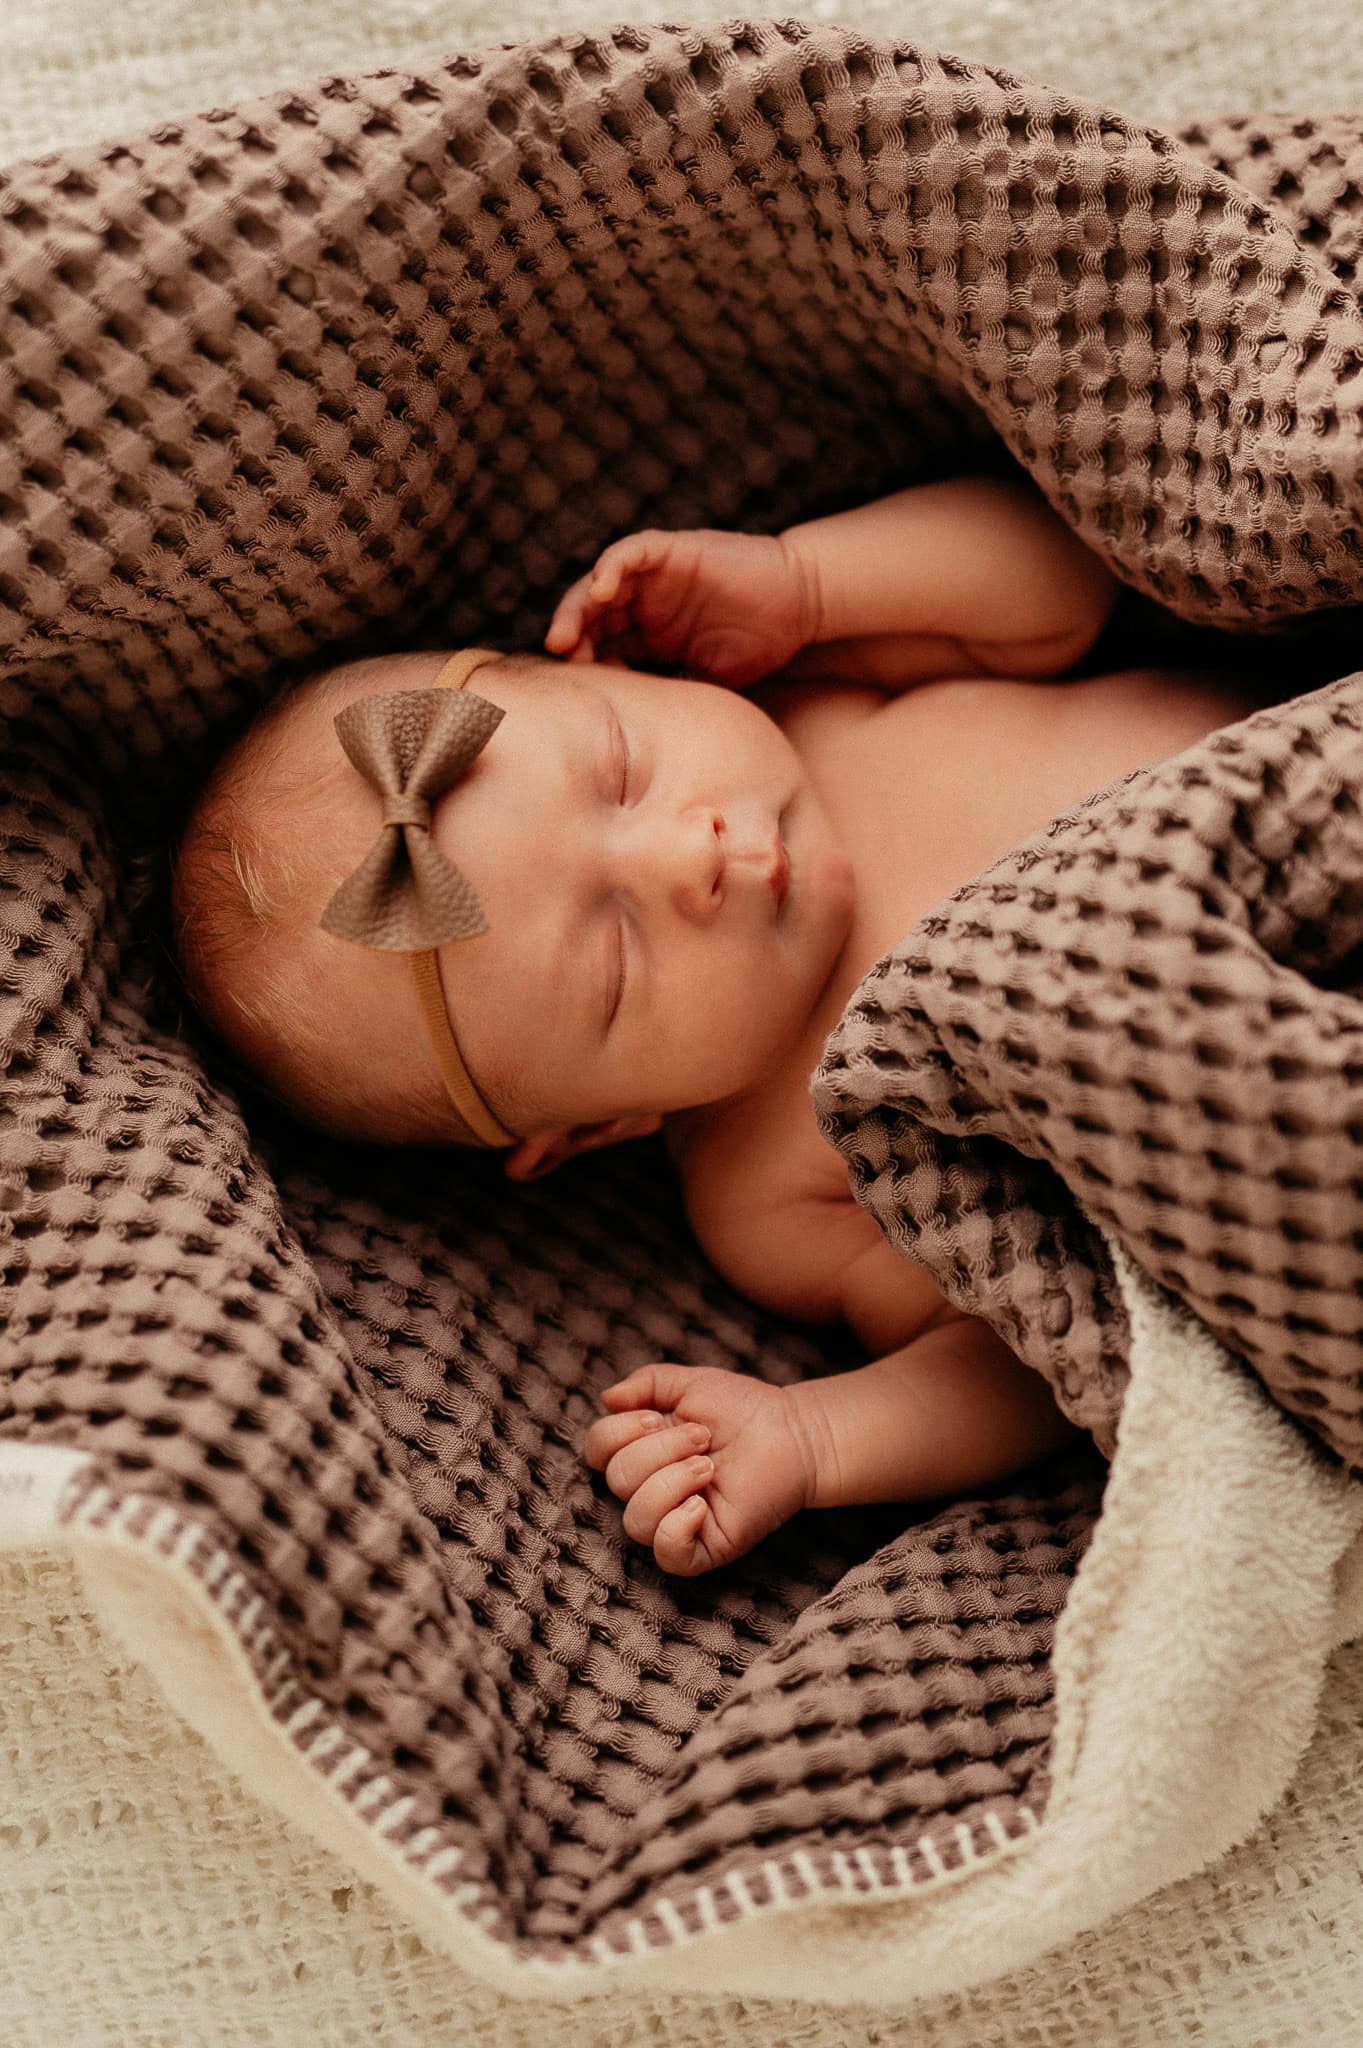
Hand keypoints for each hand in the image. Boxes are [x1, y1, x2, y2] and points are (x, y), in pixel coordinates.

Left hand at [544, 526, 812, 687]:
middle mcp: (644, 605)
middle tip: (559, 661)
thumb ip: (674, 697)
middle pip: (591, 619)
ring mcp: (655, 577)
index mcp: (647, 637)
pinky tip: (601, 592)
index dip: (586, 668)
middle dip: (571, 639)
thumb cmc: (758, 645)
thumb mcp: (707, 683)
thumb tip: (645, 739)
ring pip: (601, 586)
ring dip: (579, 608)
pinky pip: (631, 553)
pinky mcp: (672, 551)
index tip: (577, 693)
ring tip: (565, 635)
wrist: (800, 606)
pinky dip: (611, 568)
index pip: (601, 649)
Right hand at [583, 1362, 815, 1575]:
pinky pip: (667, 1555)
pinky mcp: (704, 1548)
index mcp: (642, 1450)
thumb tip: (607, 1399)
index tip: (660, 1415)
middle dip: (660, 1450)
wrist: (792, 1432)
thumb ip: (645, 1383)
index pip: (598, 1450)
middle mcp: (651, 1488)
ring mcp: (676, 1521)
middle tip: (702, 1437)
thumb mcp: (689, 1384)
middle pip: (618, 1479)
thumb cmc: (743, 1408)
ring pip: (636, 1520)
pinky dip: (676, 1528)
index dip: (620, 1431)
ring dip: (672, 1483)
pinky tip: (701, 1505)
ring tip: (709, 1466)